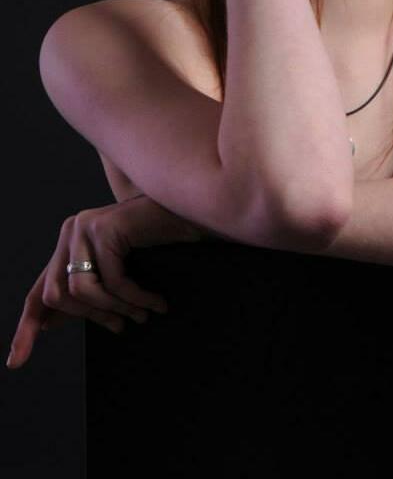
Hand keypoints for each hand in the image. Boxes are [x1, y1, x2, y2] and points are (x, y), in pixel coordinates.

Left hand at [6, 195, 195, 369]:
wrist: (191, 212)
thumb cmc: (161, 244)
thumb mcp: (116, 272)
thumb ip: (87, 291)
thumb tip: (49, 323)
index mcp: (69, 243)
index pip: (39, 292)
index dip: (26, 328)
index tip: (16, 362)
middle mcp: (71, 231)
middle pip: (57, 295)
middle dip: (92, 317)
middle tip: (121, 326)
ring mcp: (86, 226)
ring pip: (83, 290)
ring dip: (116, 309)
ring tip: (142, 314)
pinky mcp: (106, 227)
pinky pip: (113, 280)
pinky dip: (136, 298)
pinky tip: (156, 303)